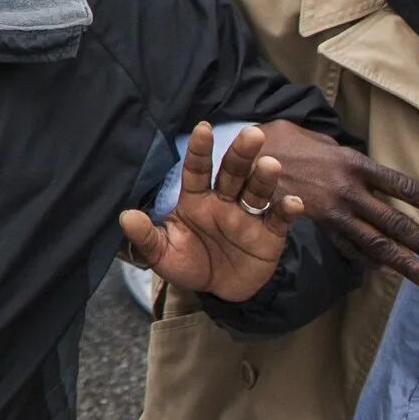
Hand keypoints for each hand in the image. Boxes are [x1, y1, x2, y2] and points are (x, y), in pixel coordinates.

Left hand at [120, 122, 303, 302]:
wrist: (219, 291)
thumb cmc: (189, 263)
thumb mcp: (163, 254)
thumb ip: (146, 236)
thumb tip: (125, 217)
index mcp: (196, 199)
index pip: (197, 170)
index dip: (200, 150)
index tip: (204, 128)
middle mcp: (224, 201)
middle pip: (233, 172)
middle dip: (241, 153)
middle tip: (252, 133)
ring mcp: (248, 216)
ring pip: (256, 191)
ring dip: (264, 178)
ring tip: (270, 164)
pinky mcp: (270, 235)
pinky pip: (279, 219)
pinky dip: (287, 210)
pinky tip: (292, 202)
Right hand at [258, 126, 418, 289]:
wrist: (243, 156)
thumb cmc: (280, 139)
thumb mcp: (318, 138)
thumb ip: (344, 154)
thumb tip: (360, 166)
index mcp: (355, 164)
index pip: (402, 186)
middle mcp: (349, 190)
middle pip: (395, 222)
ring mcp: (331, 211)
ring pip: (376, 243)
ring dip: (406, 264)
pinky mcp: (313, 226)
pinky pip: (346, 248)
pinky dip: (368, 262)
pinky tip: (385, 273)